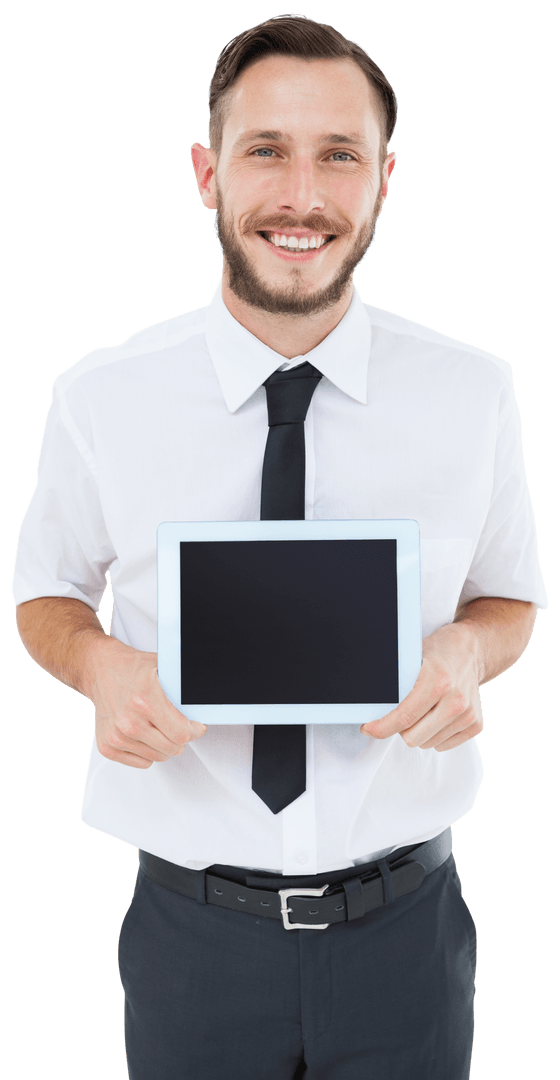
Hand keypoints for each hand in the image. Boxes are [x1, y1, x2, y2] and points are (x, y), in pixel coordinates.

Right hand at [90, 642, 206, 767]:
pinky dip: (148, 751)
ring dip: (164, 745)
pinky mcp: (107, 746)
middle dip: (181, 738)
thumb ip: (183, 690)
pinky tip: (144, 733)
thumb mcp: (164, 669)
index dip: (194, 731)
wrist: (101, 670)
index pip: (182, 733)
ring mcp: (117, 736)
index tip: (196, 726)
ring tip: (158, 725)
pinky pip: (143, 762)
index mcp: (145, 700)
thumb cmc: (133, 669)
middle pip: (173, 749)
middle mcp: (129, 721)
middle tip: (178, 725)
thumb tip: (203, 705)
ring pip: (159, 757)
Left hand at [360, 622, 483, 751]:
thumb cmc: (438, 652)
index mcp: (437, 681)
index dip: (381, 728)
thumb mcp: (412, 657)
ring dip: (418, 732)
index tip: (369, 729)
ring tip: (423, 710)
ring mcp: (467, 714)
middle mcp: (455, 700)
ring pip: (427, 744)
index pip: (403, 717)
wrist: (471, 650)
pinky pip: (443, 745)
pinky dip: (434, 735)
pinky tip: (436, 715)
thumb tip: (370, 704)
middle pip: (413, 737)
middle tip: (401, 713)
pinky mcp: (475, 724)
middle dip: (400, 728)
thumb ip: (395, 682)